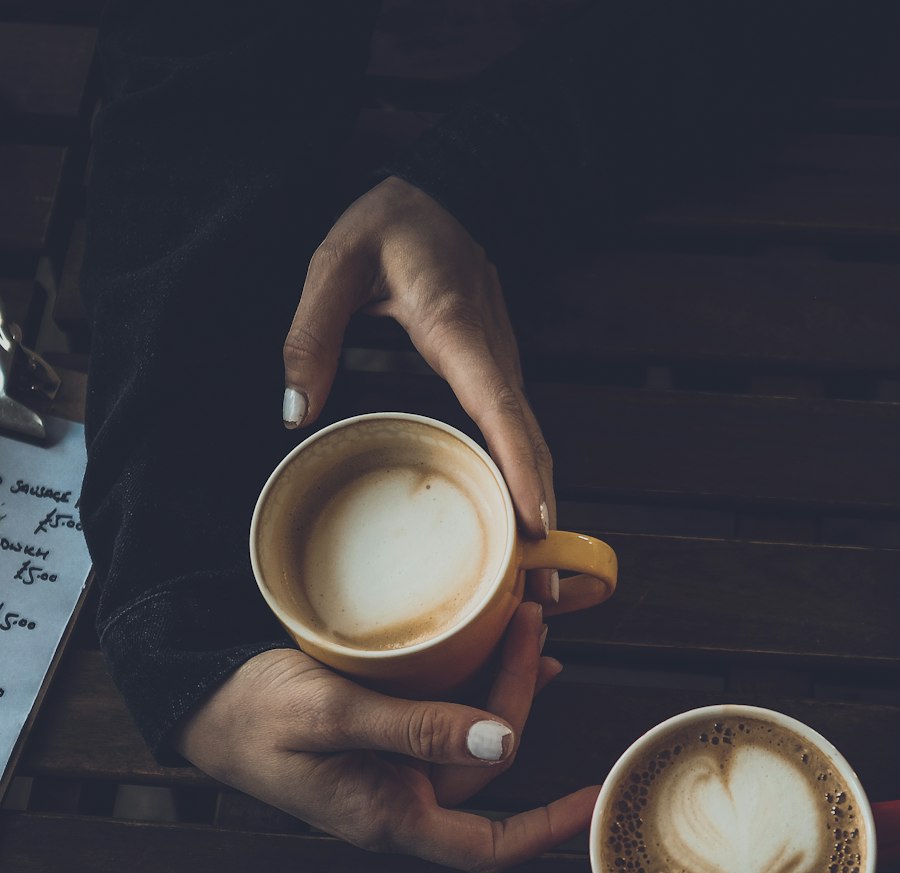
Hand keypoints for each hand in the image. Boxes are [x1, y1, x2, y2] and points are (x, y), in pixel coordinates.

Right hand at [173, 604, 597, 872]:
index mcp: (390, 814)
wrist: (200, 701)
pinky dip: (474, 685)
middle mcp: (399, 799)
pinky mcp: (382, 738)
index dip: (550, 827)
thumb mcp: (331, 715)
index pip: (490, 847)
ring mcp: (391, 769)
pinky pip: (445, 718)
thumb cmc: (253, 713)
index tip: (596, 797)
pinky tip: (494, 650)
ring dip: (504, 690)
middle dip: (520, 700)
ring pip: (471, 738)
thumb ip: (415, 730)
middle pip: (488, 765)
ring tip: (528, 631)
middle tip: (531, 627)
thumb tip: (503, 748)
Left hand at [282, 175, 558, 602]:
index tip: (536, 525)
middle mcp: (492, 357)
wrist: (448, 192)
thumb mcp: (335, 264)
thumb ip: (310, 333)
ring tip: (534, 575)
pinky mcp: (494, 376)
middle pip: (528, 443)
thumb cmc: (393, 223)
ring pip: (528, 444)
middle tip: (540, 588)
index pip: (499, 408)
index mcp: (456, 331)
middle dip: (539, 512)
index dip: (521, 468)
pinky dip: (521, 480)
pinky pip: (513, 435)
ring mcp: (500, 367)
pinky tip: (512, 522)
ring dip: (535, 505)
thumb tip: (294, 413)